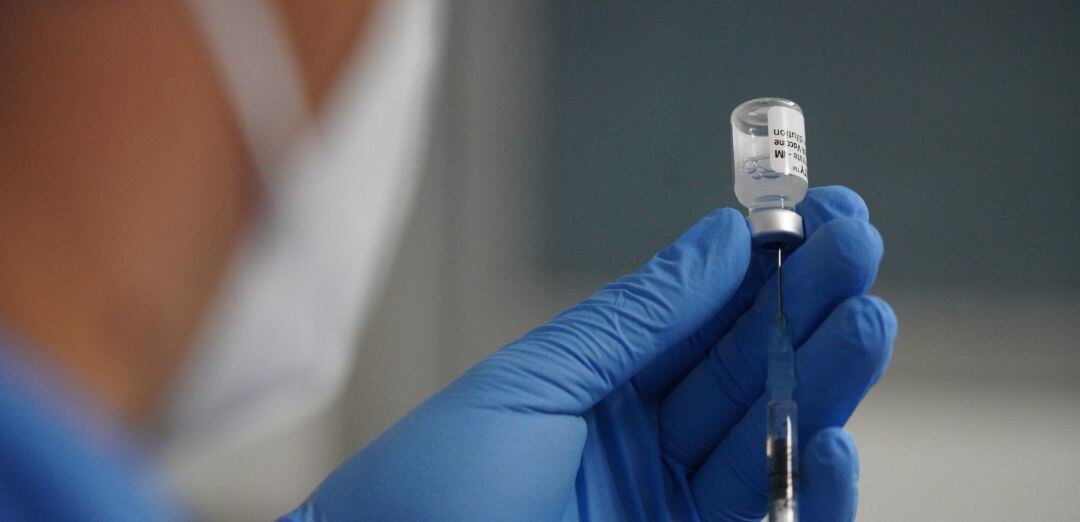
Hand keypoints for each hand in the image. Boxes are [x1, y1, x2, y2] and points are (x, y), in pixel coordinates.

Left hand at [282, 186, 895, 520]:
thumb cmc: (426, 490)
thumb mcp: (532, 385)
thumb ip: (636, 320)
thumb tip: (720, 239)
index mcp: (602, 391)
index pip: (702, 320)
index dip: (761, 266)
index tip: (814, 210)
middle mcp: (647, 447)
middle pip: (749, 372)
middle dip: (806, 307)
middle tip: (857, 244)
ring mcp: (672, 508)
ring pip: (771, 441)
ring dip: (823, 383)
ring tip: (865, 319)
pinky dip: (808, 488)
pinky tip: (830, 436)